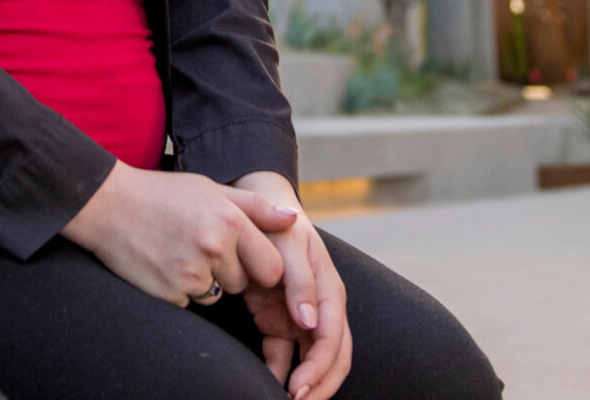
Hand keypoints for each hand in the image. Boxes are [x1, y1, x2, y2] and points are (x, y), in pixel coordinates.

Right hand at [61, 161, 296, 304]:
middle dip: (230, 273)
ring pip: (217, 295)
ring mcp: (190, 273)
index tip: (243, 256)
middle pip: (244, 284)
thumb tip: (294, 219)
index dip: (260, 265)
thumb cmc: (162, 194)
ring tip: (178, 252)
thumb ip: (255, 207)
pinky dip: (179, 290)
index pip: (273, 266)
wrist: (107, 205)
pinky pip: (189, 303)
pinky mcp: (169, 294)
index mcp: (229, 220)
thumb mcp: (210, 188)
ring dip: (204, 282)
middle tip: (200, 247)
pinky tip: (163, 264)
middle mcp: (214, 248)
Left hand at [233, 172, 350, 399]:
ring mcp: (300, 316)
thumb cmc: (277, 224)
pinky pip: (284, 354)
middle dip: (320, 384)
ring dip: (305, 382)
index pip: (333, 336)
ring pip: (311, 360)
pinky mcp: (279, 321)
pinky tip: (268, 383)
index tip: (299, 387)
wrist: (257, 207)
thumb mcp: (289, 244)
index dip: (320, 366)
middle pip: (332, 355)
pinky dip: (279, 372)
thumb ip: (301, 281)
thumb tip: (309, 323)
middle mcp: (321, 307)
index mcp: (329, 289)